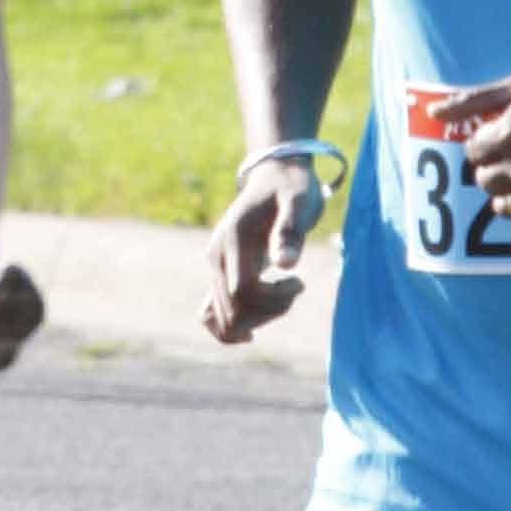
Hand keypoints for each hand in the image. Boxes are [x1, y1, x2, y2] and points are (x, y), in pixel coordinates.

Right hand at [203, 167, 320, 346]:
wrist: (275, 175)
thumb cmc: (292, 189)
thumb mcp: (299, 203)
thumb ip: (291, 232)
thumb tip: (287, 265)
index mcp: (232, 239)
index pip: (242, 291)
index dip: (273, 299)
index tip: (299, 280)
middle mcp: (216, 256)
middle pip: (233, 309)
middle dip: (270, 312)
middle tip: (296, 286)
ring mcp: (214, 266)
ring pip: (224, 317)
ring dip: (258, 320)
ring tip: (284, 296)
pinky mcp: (219, 274)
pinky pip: (210, 313)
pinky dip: (228, 329)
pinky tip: (251, 335)